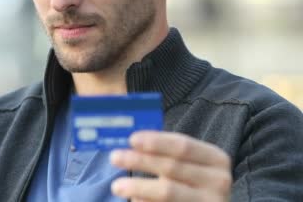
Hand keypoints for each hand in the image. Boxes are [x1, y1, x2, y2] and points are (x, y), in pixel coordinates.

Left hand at [110, 131, 231, 201]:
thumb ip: (163, 151)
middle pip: (172, 167)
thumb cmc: (189, 180)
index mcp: (216, 159)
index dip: (156, 142)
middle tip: (115, 157)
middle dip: (141, 161)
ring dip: (139, 186)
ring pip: (168, 191)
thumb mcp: (185, 163)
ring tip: (116, 185)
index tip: (131, 139)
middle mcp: (219, 181)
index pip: (183, 146)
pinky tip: (134, 199)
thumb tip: (129, 141)